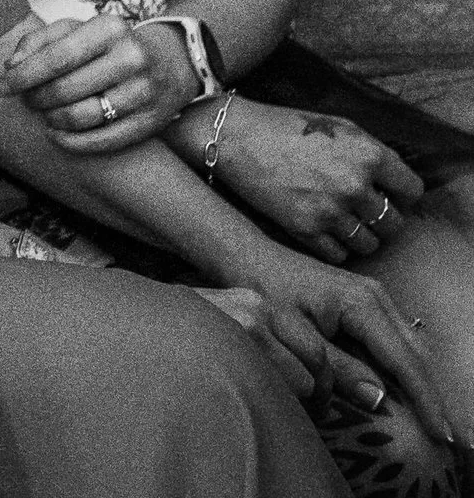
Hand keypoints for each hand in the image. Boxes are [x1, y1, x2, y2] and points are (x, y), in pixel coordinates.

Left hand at [0, 15, 196, 150]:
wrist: (171, 62)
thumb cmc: (109, 45)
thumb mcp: (77, 29)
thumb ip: (39, 41)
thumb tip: (10, 65)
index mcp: (109, 28)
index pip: (56, 57)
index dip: (23, 75)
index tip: (0, 86)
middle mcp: (131, 58)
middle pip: (65, 89)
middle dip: (35, 98)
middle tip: (26, 100)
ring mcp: (144, 92)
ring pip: (81, 117)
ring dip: (52, 119)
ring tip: (44, 113)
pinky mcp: (151, 122)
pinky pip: (103, 140)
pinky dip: (72, 141)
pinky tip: (56, 134)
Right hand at [208, 99, 424, 264]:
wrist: (234, 137)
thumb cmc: (286, 126)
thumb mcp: (338, 126)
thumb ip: (372, 153)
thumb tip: (395, 181)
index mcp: (369, 154)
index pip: (412, 191)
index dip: (399, 193)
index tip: (386, 194)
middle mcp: (354, 184)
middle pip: (393, 224)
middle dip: (380, 218)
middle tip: (360, 210)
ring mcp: (330, 209)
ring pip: (369, 244)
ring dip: (358, 236)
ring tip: (339, 221)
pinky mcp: (305, 228)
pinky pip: (339, 254)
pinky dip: (333, 246)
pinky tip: (321, 229)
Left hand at [215, 241, 452, 446]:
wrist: (248, 256)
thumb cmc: (264, 289)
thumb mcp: (294, 332)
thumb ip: (335, 367)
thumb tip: (378, 399)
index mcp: (362, 304)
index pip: (405, 361)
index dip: (426, 400)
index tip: (441, 433)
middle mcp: (376, 298)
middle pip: (416, 355)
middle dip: (431, 395)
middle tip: (444, 435)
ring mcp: (374, 297)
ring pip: (410, 348)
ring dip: (420, 383)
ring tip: (431, 420)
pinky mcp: (367, 302)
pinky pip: (395, 340)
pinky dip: (404, 368)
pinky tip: (405, 392)